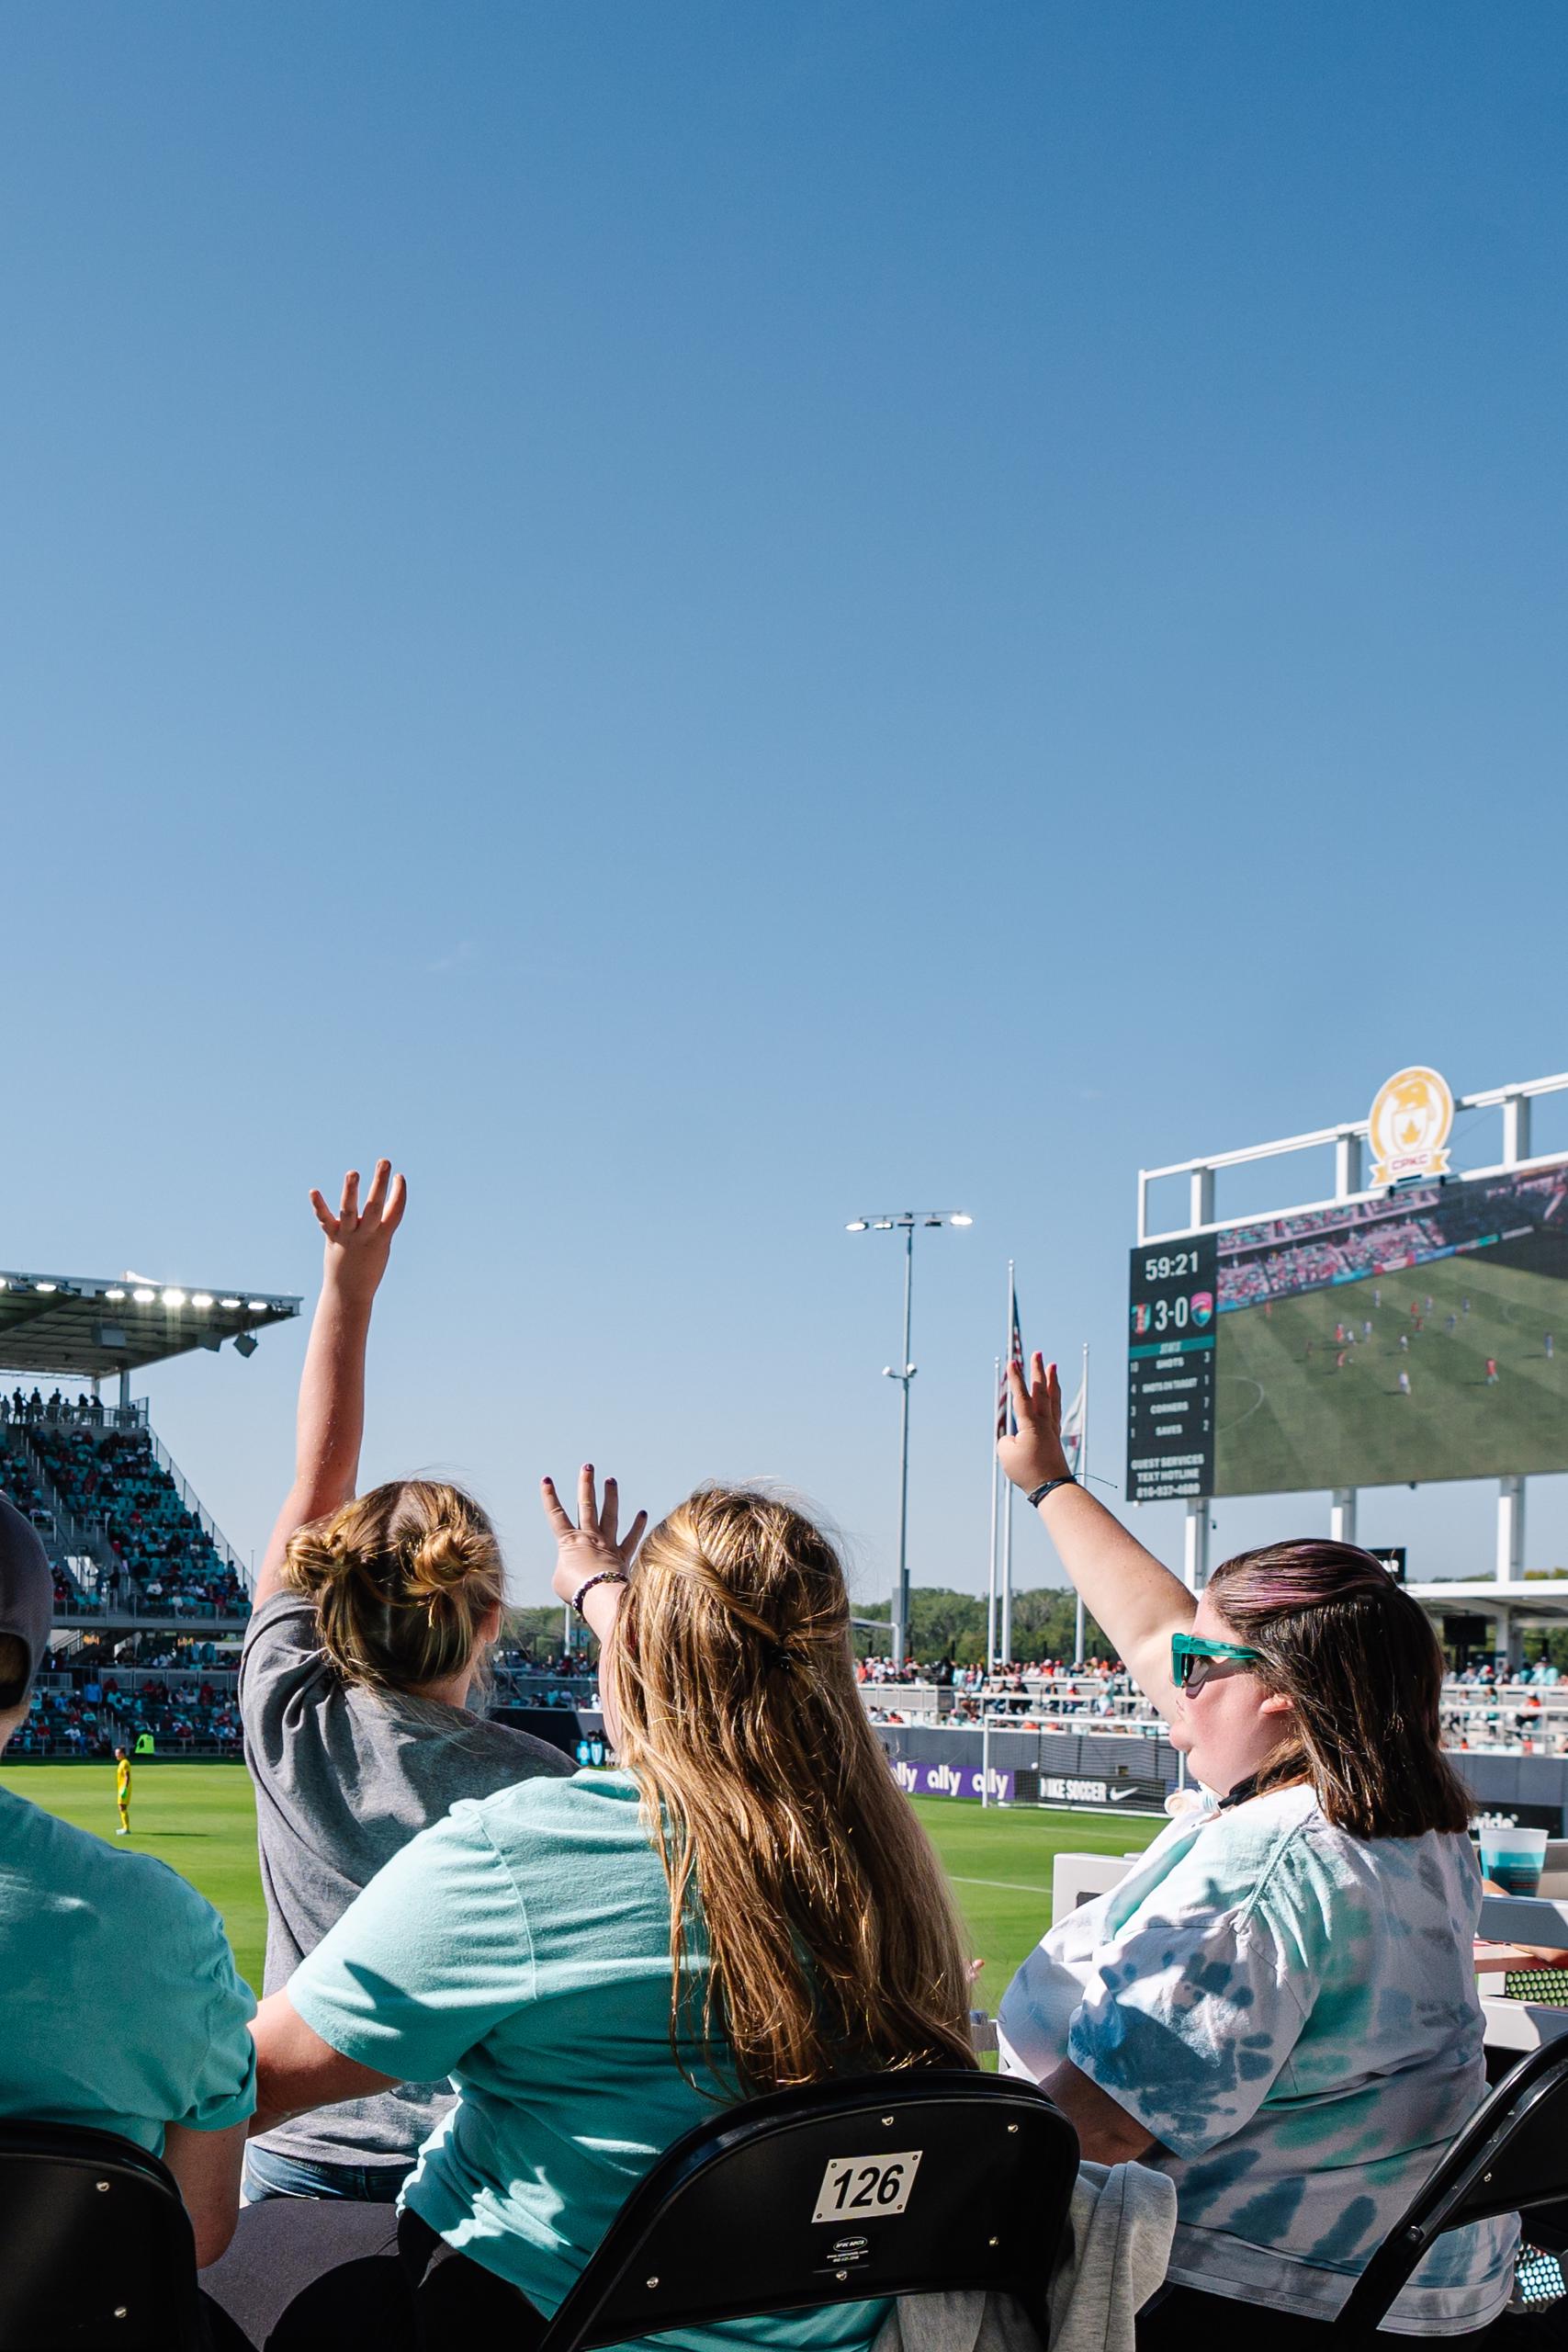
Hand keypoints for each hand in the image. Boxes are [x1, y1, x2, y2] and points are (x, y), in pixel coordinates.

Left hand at [309, 1161, 406, 1307]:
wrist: (349, 1293)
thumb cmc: (368, 1266)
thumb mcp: (381, 1244)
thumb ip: (381, 1222)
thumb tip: (378, 1196)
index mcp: (383, 1237)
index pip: (396, 1211)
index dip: (399, 1192)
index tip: (400, 1176)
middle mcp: (367, 1235)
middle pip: (375, 1206)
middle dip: (381, 1182)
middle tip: (385, 1161)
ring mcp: (348, 1236)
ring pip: (350, 1210)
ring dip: (351, 1191)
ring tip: (353, 1173)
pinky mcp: (332, 1237)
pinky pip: (325, 1219)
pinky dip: (318, 1205)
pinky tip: (313, 1191)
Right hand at [542, 1465, 647, 1610]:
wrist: (599, 1595)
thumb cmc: (576, 1589)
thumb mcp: (559, 1580)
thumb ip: (566, 1569)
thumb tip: (579, 1569)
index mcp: (569, 1542)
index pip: (556, 1514)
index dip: (549, 1496)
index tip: (546, 1479)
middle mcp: (589, 1537)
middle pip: (586, 1505)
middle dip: (585, 1484)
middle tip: (588, 1466)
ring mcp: (607, 1544)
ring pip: (609, 1514)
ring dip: (610, 1496)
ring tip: (611, 1480)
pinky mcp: (622, 1555)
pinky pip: (631, 1538)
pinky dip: (637, 1526)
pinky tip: (642, 1513)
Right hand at [997, 1352, 1070, 1493]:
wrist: (1052, 1487)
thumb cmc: (1028, 1471)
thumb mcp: (1006, 1454)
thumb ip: (1007, 1440)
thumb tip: (1014, 1437)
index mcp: (1031, 1424)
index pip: (1022, 1396)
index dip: (1016, 1379)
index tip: (1013, 1361)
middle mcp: (1044, 1422)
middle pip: (1041, 1390)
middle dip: (1038, 1370)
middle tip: (1037, 1352)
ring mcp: (1052, 1428)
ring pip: (1053, 1398)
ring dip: (1051, 1380)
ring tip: (1052, 1365)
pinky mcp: (1055, 1436)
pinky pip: (1056, 1409)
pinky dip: (1055, 1397)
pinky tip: (1054, 1394)